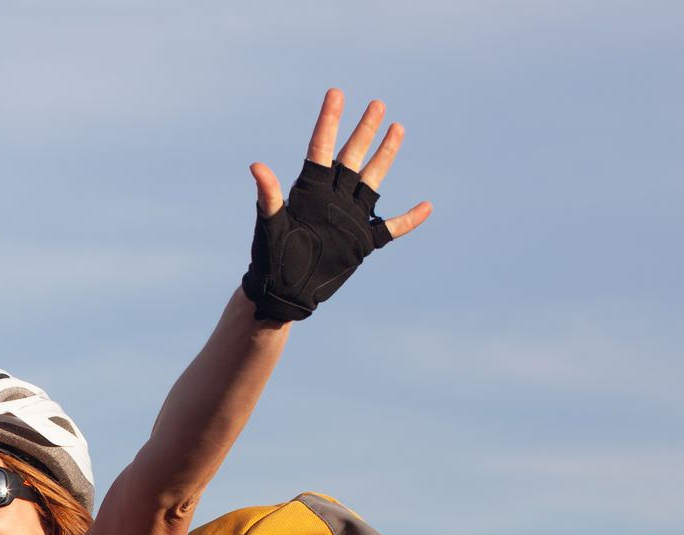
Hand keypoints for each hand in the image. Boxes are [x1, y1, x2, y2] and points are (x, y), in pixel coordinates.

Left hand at [242, 88, 432, 322]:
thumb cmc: (269, 258)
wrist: (282, 292)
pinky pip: (392, 228)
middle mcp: (332, 199)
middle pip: (352, 157)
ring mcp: (349, 218)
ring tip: (397, 127)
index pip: (321, 148)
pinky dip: (409, 219)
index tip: (336, 93)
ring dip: (385, 156)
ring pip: (373, 180)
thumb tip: (257, 167)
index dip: (329, 120)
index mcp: (310, 191)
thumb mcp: (269, 225)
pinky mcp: (361, 242)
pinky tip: (426, 206)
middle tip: (377, 104)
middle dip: (364, 130)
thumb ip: (268, 196)